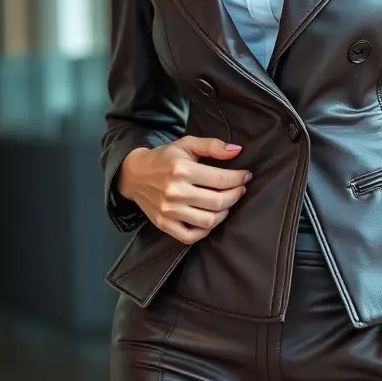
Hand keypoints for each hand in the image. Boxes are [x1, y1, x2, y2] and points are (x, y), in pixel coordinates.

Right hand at [118, 137, 251, 244]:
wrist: (134, 174)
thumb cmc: (164, 158)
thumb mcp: (187, 144)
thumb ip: (212, 146)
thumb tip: (237, 150)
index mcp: (182, 170)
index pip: (220, 179)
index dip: (239, 178)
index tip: (246, 176)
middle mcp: (175, 192)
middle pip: (218, 202)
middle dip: (236, 195)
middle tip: (240, 189)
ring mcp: (169, 211)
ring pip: (208, 220)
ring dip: (224, 213)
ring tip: (227, 202)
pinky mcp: (164, 224)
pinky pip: (190, 236)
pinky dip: (205, 231)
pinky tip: (211, 218)